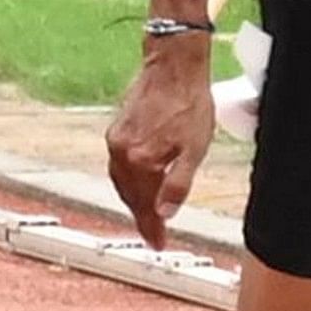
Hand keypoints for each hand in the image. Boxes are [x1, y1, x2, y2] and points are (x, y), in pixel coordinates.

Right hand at [105, 45, 216, 249]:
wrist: (173, 65)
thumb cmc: (189, 103)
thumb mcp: (195, 148)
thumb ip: (178, 184)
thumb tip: (165, 213)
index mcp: (141, 162)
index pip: (145, 206)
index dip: (152, 229)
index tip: (157, 244)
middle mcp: (122, 153)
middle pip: (129, 196)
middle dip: (142, 217)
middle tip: (153, 234)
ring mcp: (116, 140)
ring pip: (121, 181)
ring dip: (134, 200)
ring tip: (146, 213)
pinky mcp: (116, 128)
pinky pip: (119, 165)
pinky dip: (128, 179)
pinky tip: (139, 180)